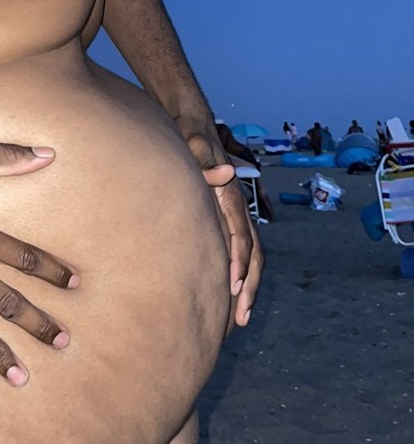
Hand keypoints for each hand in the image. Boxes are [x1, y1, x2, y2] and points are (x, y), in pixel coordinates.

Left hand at [175, 118, 262, 326]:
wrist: (194, 123)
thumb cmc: (190, 135)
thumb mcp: (194, 143)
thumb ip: (205, 158)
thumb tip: (224, 172)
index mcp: (230, 196)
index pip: (240, 235)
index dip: (238, 261)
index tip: (232, 287)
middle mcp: (237, 209)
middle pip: (253, 254)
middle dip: (249, 287)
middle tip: (240, 319)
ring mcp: (234, 215)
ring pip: (251, 257)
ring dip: (247, 287)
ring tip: (239, 319)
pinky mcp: (225, 217)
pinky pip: (239, 252)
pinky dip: (239, 276)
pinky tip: (227, 297)